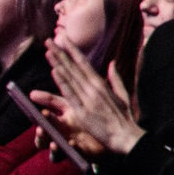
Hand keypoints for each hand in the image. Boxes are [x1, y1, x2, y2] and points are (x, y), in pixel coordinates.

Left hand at [44, 36, 143, 155]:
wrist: (125, 136)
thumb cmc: (124, 118)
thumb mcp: (122, 95)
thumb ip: (115, 78)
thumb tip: (112, 63)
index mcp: (102, 84)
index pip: (84, 63)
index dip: (72, 50)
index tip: (63, 39)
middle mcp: (94, 88)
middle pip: (74, 67)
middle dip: (61, 52)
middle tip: (49, 39)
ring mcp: (87, 98)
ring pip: (70, 77)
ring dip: (58, 62)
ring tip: (47, 50)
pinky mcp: (82, 110)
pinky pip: (70, 94)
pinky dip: (62, 82)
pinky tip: (55, 71)